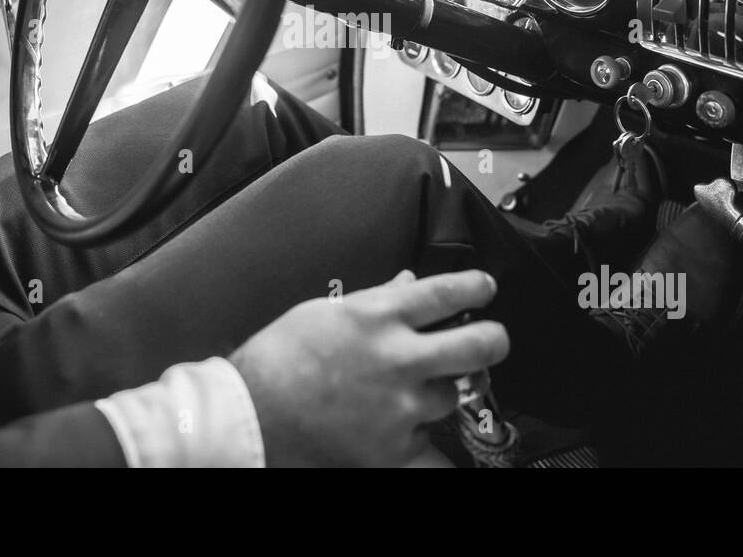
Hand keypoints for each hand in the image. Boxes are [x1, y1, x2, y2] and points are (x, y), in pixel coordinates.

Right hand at [229, 270, 509, 466]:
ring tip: (424, 391)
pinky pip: (441, 459)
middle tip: (491, 341)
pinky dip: (447, 457)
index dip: (477, 287)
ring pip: (455, 396)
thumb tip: (409, 282)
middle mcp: (399, 358)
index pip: (449, 292)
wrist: (249, 414)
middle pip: (477, 345)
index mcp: (380, 315)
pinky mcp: (393, 450)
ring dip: (445, 392)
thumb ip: (376, 298)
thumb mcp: (325, 312)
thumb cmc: (278, 357)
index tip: (486, 289)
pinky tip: (461, 458)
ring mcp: (400, 408)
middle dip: (493, 340)